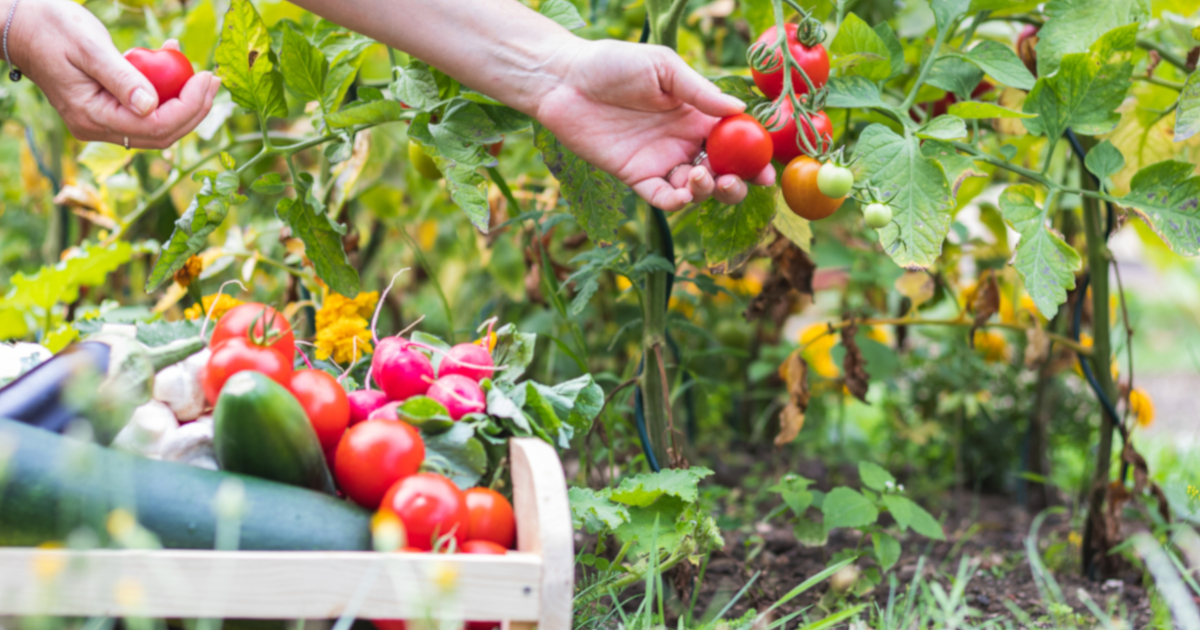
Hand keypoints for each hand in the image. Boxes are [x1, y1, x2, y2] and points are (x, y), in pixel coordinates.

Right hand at [5, 0, 219, 148]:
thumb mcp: (89, 48)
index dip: (189, 107)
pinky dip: (165, 91)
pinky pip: (145, 109)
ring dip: (184, 101)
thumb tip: (150, 106)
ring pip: (157, 125)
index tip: (207, 78)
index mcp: (92, 117)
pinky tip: (171, 59)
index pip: (155, 126)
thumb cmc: (51, 29)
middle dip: (194, 109)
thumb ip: (121, 78)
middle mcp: (98, 128)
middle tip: (213, 79)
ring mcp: (103, 122)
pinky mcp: (108, 110)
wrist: (21, 27)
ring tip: (199, 71)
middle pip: (162, 133)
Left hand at [534, 39, 774, 210]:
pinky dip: (677, 202)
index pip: (735, 141)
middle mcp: (683, 142)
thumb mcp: (663, 68)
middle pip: (722, 172)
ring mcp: (661, 161)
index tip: (767, 169)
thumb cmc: (614, 63)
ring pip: (695, 190)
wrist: (566, 79)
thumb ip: (700, 92)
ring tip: (701, 176)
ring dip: (707, 191)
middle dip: (737, 183)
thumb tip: (739, 110)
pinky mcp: (636, 176)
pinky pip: (662, 198)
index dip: (754, 157)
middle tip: (737, 181)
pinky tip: (684, 194)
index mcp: (697, 115)